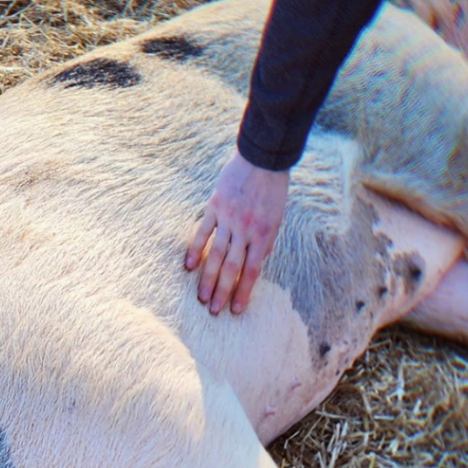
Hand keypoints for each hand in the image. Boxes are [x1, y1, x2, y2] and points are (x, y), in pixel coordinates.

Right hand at [185, 151, 289, 314]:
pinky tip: (190, 267)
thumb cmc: (272, 188)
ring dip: (208, 278)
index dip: (243, 291)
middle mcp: (246, 230)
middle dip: (223, 291)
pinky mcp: (215, 207)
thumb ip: (267, 240)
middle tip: (214, 311)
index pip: (252, 270)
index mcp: (264, 234)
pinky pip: (203, 232)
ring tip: (201, 297)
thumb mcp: (277, 216)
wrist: (262, 157)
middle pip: (232, 267)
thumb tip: (260, 260)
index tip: (235, 309)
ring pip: (216, 254)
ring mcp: (229, 219)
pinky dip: (196, 250)